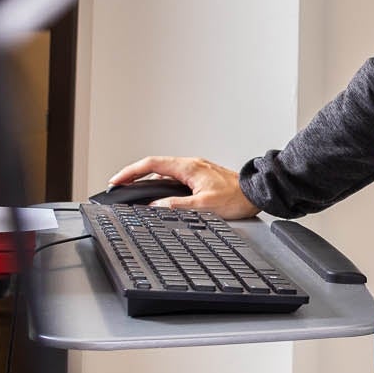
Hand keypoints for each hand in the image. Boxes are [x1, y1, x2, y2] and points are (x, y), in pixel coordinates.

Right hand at [105, 156, 258, 219]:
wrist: (256, 194)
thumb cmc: (237, 197)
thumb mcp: (204, 206)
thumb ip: (177, 206)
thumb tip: (155, 207)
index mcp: (188, 167)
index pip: (151, 165)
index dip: (130, 172)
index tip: (117, 180)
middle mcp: (190, 165)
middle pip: (155, 166)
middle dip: (134, 175)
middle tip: (119, 186)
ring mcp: (196, 170)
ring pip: (164, 172)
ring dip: (147, 179)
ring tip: (133, 190)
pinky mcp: (200, 177)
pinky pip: (174, 177)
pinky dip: (161, 183)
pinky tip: (158, 194)